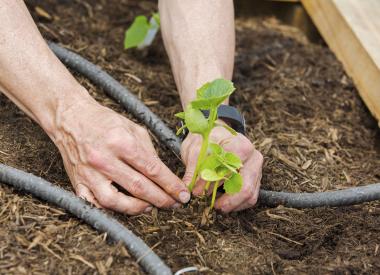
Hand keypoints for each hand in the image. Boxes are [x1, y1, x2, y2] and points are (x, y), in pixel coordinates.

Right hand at [51, 97, 189, 214]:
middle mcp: (104, 159)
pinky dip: (110, 211)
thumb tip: (163, 175)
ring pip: (116, 202)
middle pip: (138, 187)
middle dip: (161, 199)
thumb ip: (149, 151)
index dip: (170, 185)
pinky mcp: (77, 182)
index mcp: (122, 142)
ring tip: (151, 207)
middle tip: (174, 204)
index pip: (152, 169)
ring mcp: (89, 173)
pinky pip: (94, 204)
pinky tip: (124, 209)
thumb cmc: (105, 121)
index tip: (182, 194)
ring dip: (137, 209)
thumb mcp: (133, 128)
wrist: (71, 118)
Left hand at [181, 121, 262, 212]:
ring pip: (249, 194)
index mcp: (239, 145)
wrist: (217, 136)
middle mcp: (253, 157)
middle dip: (226, 200)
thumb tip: (192, 189)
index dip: (211, 182)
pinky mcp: (256, 179)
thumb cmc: (206, 141)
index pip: (227, 169)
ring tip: (216, 206)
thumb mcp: (196, 148)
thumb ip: (195, 167)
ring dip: (232, 204)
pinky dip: (237, 204)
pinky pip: (251, 198)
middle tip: (210, 205)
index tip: (196, 191)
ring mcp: (257, 169)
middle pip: (244, 186)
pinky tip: (224, 204)